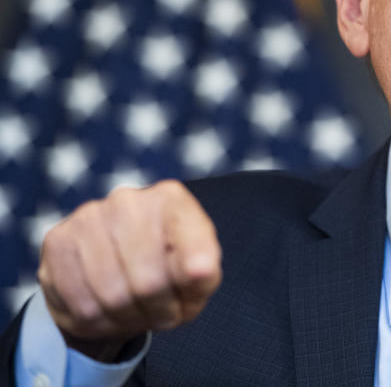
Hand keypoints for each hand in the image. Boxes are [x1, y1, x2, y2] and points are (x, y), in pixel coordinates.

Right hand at [37, 180, 220, 359]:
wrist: (114, 272)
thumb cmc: (167, 270)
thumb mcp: (198, 273)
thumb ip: (203, 273)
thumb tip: (199, 270)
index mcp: (171, 200)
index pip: (194, 252)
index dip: (193, 283)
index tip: (192, 286)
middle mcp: (128, 201)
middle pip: (148, 282)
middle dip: (158, 309)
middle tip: (162, 311)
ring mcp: (88, 217)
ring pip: (112, 296)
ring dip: (127, 318)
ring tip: (136, 311)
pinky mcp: (57, 241)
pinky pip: (80, 303)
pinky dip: (99, 321)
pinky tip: (107, 310)